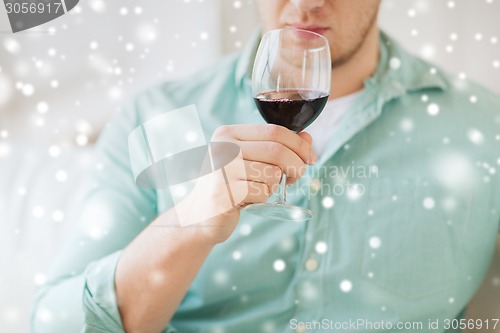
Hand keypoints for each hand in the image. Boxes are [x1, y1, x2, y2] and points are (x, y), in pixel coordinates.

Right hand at [172, 124, 315, 244]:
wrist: (200, 215)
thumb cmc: (230, 185)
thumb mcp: (251, 160)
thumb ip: (277, 146)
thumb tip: (308, 138)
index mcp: (227, 133)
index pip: (274, 131)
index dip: (299, 144)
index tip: (311, 158)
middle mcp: (222, 147)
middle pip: (277, 151)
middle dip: (296, 165)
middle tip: (296, 177)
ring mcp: (221, 169)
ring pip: (272, 174)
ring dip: (274, 186)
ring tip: (259, 189)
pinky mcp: (224, 192)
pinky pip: (262, 193)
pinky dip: (263, 198)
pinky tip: (249, 200)